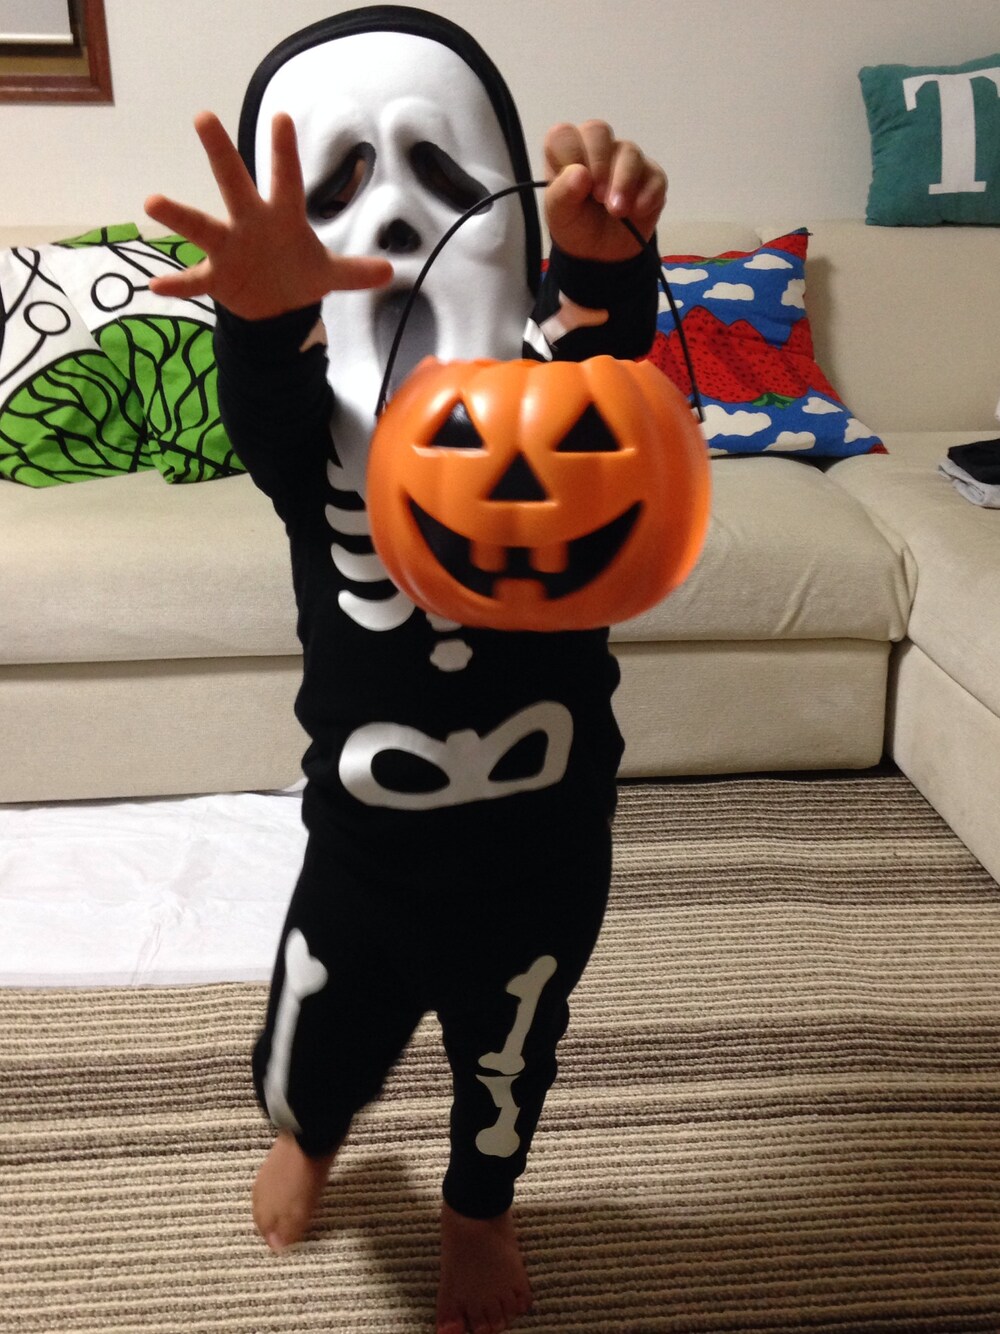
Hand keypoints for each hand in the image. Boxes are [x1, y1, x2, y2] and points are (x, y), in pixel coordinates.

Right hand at [144, 112, 392, 319]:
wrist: (275, 306)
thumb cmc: (297, 273)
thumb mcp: (328, 274)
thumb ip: (354, 272)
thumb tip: (390, 271)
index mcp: (281, 217)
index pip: (286, 180)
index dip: (285, 152)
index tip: (281, 118)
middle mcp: (250, 223)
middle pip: (234, 183)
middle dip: (221, 153)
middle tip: (204, 116)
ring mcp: (229, 247)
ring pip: (201, 226)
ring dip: (179, 215)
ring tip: (153, 201)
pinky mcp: (216, 276)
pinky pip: (194, 280)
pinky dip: (177, 282)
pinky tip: (157, 284)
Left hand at [543, 120, 666, 262]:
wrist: (599, 254)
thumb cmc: (575, 225)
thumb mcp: (559, 215)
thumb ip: (561, 194)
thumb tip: (580, 174)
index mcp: (567, 151)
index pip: (564, 134)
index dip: (570, 154)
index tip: (576, 183)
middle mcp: (596, 148)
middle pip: (598, 131)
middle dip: (599, 163)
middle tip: (598, 196)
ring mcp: (625, 159)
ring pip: (629, 152)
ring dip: (624, 182)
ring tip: (618, 211)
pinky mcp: (651, 177)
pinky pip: (654, 175)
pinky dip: (647, 194)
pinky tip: (637, 211)